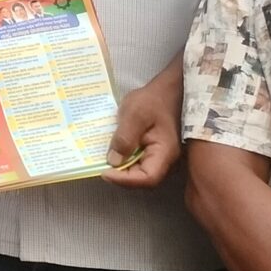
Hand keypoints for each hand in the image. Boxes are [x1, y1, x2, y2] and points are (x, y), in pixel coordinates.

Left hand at [102, 70, 180, 188]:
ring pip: (140, 171)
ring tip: (103, 160)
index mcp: (165, 152)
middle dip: (121, 176)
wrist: (169, 89)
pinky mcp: (153, 149)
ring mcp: (160, 155)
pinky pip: (139, 160)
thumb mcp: (134, 114)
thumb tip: (113, 161)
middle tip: (100, 166)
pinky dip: (124, 159)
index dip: (125, 180)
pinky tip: (112, 151)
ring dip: (122, 168)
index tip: (104, 172)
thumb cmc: (154, 100)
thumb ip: (124, 137)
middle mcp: (165, 159)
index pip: (147, 178)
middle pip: (143, 178)